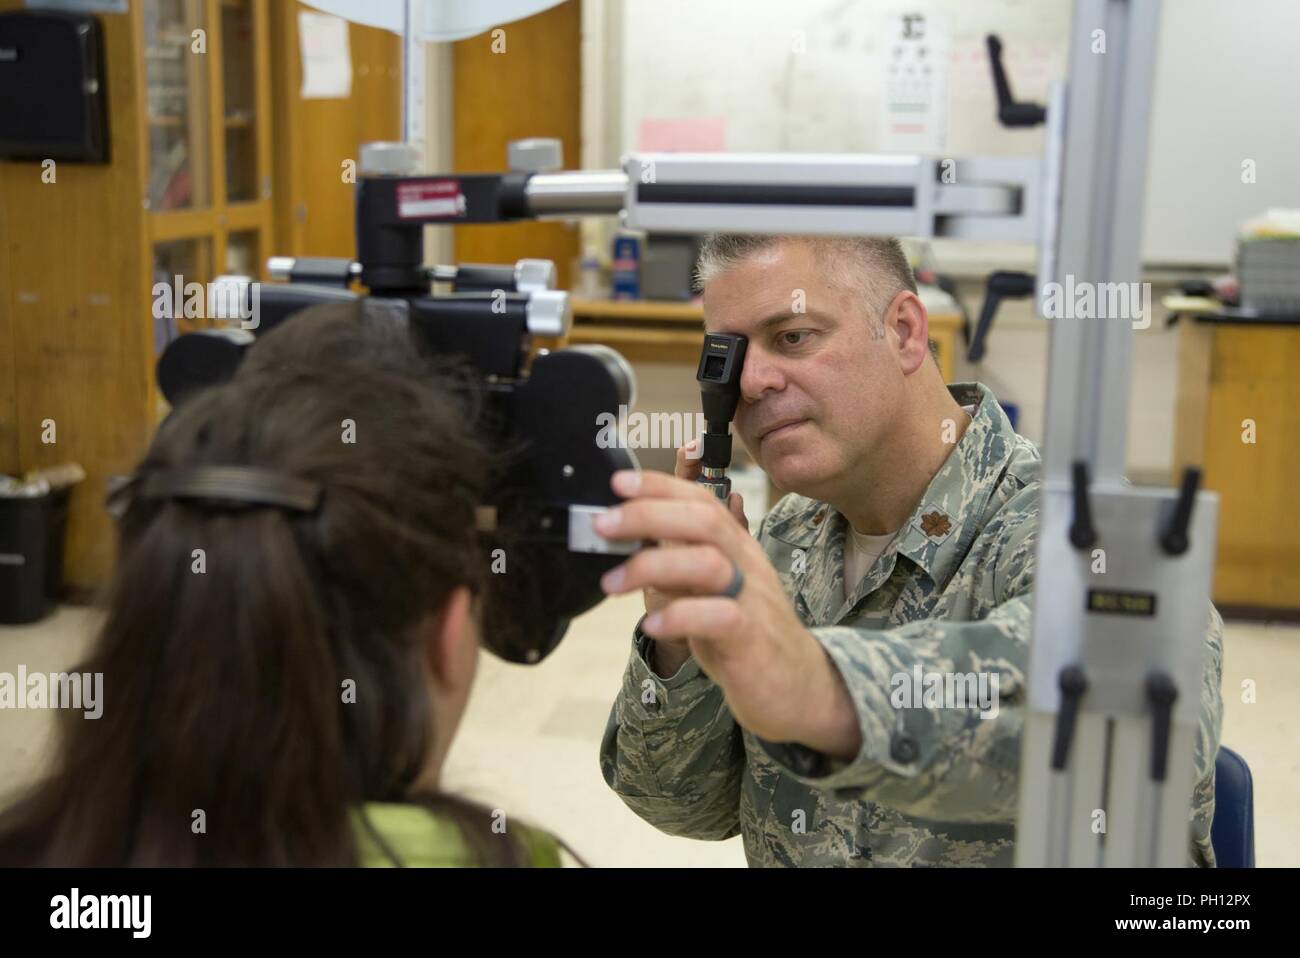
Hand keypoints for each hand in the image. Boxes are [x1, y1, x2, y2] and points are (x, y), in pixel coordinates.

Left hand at [596, 469, 861, 758]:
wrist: (798, 685)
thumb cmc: (744, 633)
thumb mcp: (710, 590)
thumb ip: (679, 564)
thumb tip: (631, 539)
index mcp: (736, 546)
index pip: (702, 501)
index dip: (660, 486)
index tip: (619, 481)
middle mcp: (746, 563)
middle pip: (702, 521)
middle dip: (647, 515)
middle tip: (602, 525)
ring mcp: (752, 598)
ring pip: (708, 563)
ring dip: (652, 567)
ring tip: (611, 583)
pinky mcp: (752, 637)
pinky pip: (718, 617)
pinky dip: (680, 616)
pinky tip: (652, 624)